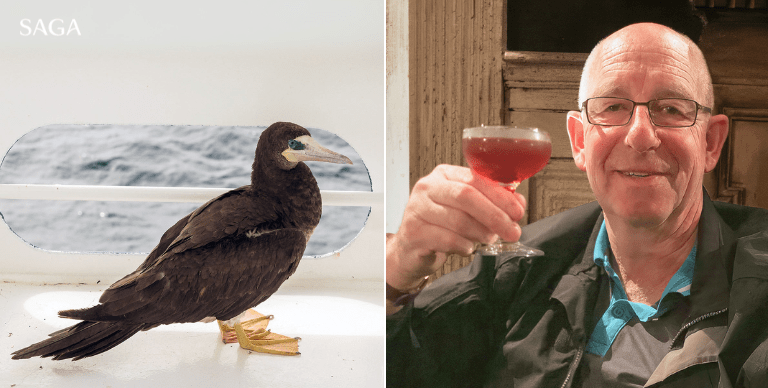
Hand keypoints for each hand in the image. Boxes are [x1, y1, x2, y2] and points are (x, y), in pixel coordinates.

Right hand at [386, 164, 525, 289]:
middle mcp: (427, 188)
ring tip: (488, 239)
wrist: (411, 250)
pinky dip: (464, 246)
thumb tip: (518, 203)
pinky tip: (467, 247)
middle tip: (512, 231)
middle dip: (494, 215)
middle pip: (466, 196)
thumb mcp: (467, 210)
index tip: (518, 212)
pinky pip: (447, 240)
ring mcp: (417, 209)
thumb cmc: (441, 226)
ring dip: (480, 233)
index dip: (500, 196)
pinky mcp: (413, 232)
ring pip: (458, 220)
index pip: (475, 179)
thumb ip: (492, 203)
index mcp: (443, 175)